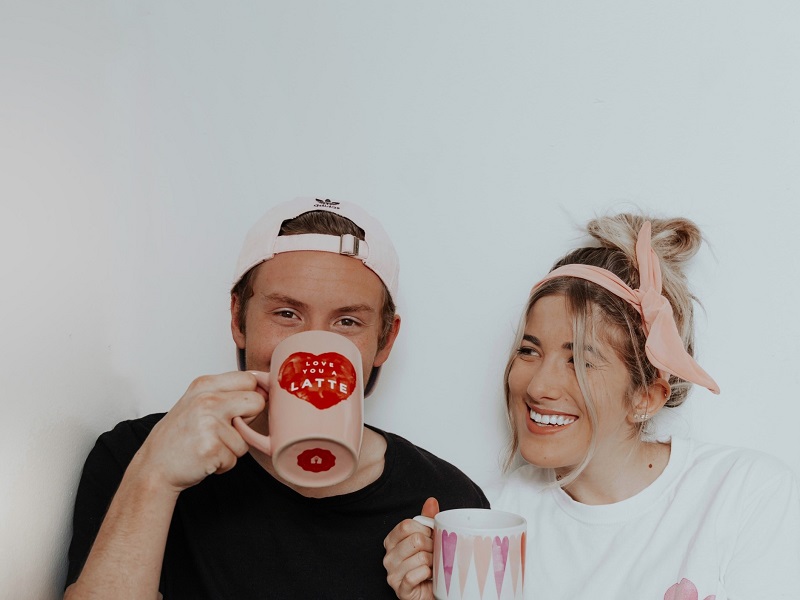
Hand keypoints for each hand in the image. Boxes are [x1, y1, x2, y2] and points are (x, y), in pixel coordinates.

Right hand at [131, 371, 265, 492]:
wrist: (153, 467)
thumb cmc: (178, 437)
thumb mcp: (197, 402)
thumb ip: (226, 393)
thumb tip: (264, 390)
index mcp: (204, 385)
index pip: (249, 380)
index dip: (251, 396)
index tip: (241, 409)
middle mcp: (207, 400)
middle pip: (257, 402)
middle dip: (247, 420)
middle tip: (223, 430)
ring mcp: (209, 423)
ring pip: (247, 438)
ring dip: (232, 448)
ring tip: (208, 446)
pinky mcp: (213, 447)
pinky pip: (236, 457)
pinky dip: (224, 463)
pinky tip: (205, 458)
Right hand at [383, 497, 438, 599]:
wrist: (431, 591)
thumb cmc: (427, 564)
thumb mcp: (427, 539)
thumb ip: (427, 520)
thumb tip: (431, 501)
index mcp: (392, 541)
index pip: (406, 525)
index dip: (424, 529)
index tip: (431, 536)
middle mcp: (388, 557)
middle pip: (415, 540)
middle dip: (431, 546)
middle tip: (435, 553)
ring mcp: (392, 574)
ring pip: (419, 558)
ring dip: (433, 562)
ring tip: (434, 565)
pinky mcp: (400, 590)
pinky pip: (415, 576)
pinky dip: (426, 575)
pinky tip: (429, 576)